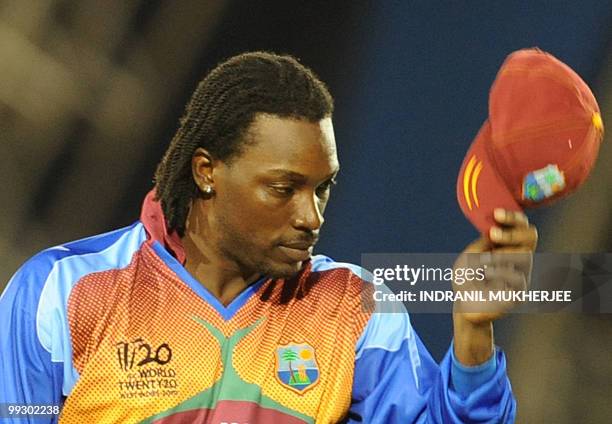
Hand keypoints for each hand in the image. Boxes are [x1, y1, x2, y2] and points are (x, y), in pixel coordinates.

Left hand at [452, 208, 537, 364]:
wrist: (465, 306)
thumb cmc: (467, 279)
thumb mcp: (470, 256)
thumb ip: (482, 244)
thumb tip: (493, 229)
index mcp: (507, 246)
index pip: (519, 225)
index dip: (512, 217)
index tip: (496, 213)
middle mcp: (519, 258)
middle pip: (531, 235)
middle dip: (512, 232)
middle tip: (493, 233)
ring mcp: (522, 274)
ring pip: (523, 255)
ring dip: (500, 255)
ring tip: (483, 263)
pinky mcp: (520, 292)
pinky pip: (516, 276)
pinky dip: (499, 273)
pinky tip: (487, 277)